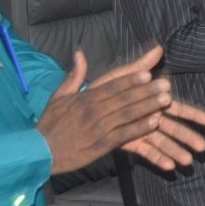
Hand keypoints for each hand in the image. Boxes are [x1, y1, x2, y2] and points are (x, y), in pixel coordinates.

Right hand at [37, 47, 204, 173]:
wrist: (38, 153)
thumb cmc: (50, 123)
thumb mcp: (59, 96)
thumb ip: (73, 75)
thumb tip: (79, 53)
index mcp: (84, 99)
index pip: (111, 87)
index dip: (130, 80)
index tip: (148, 73)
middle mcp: (93, 112)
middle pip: (123, 99)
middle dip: (146, 91)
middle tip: (166, 84)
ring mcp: (97, 129)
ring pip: (126, 116)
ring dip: (147, 107)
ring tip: (166, 101)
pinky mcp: (100, 146)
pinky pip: (123, 135)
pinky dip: (138, 129)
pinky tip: (154, 123)